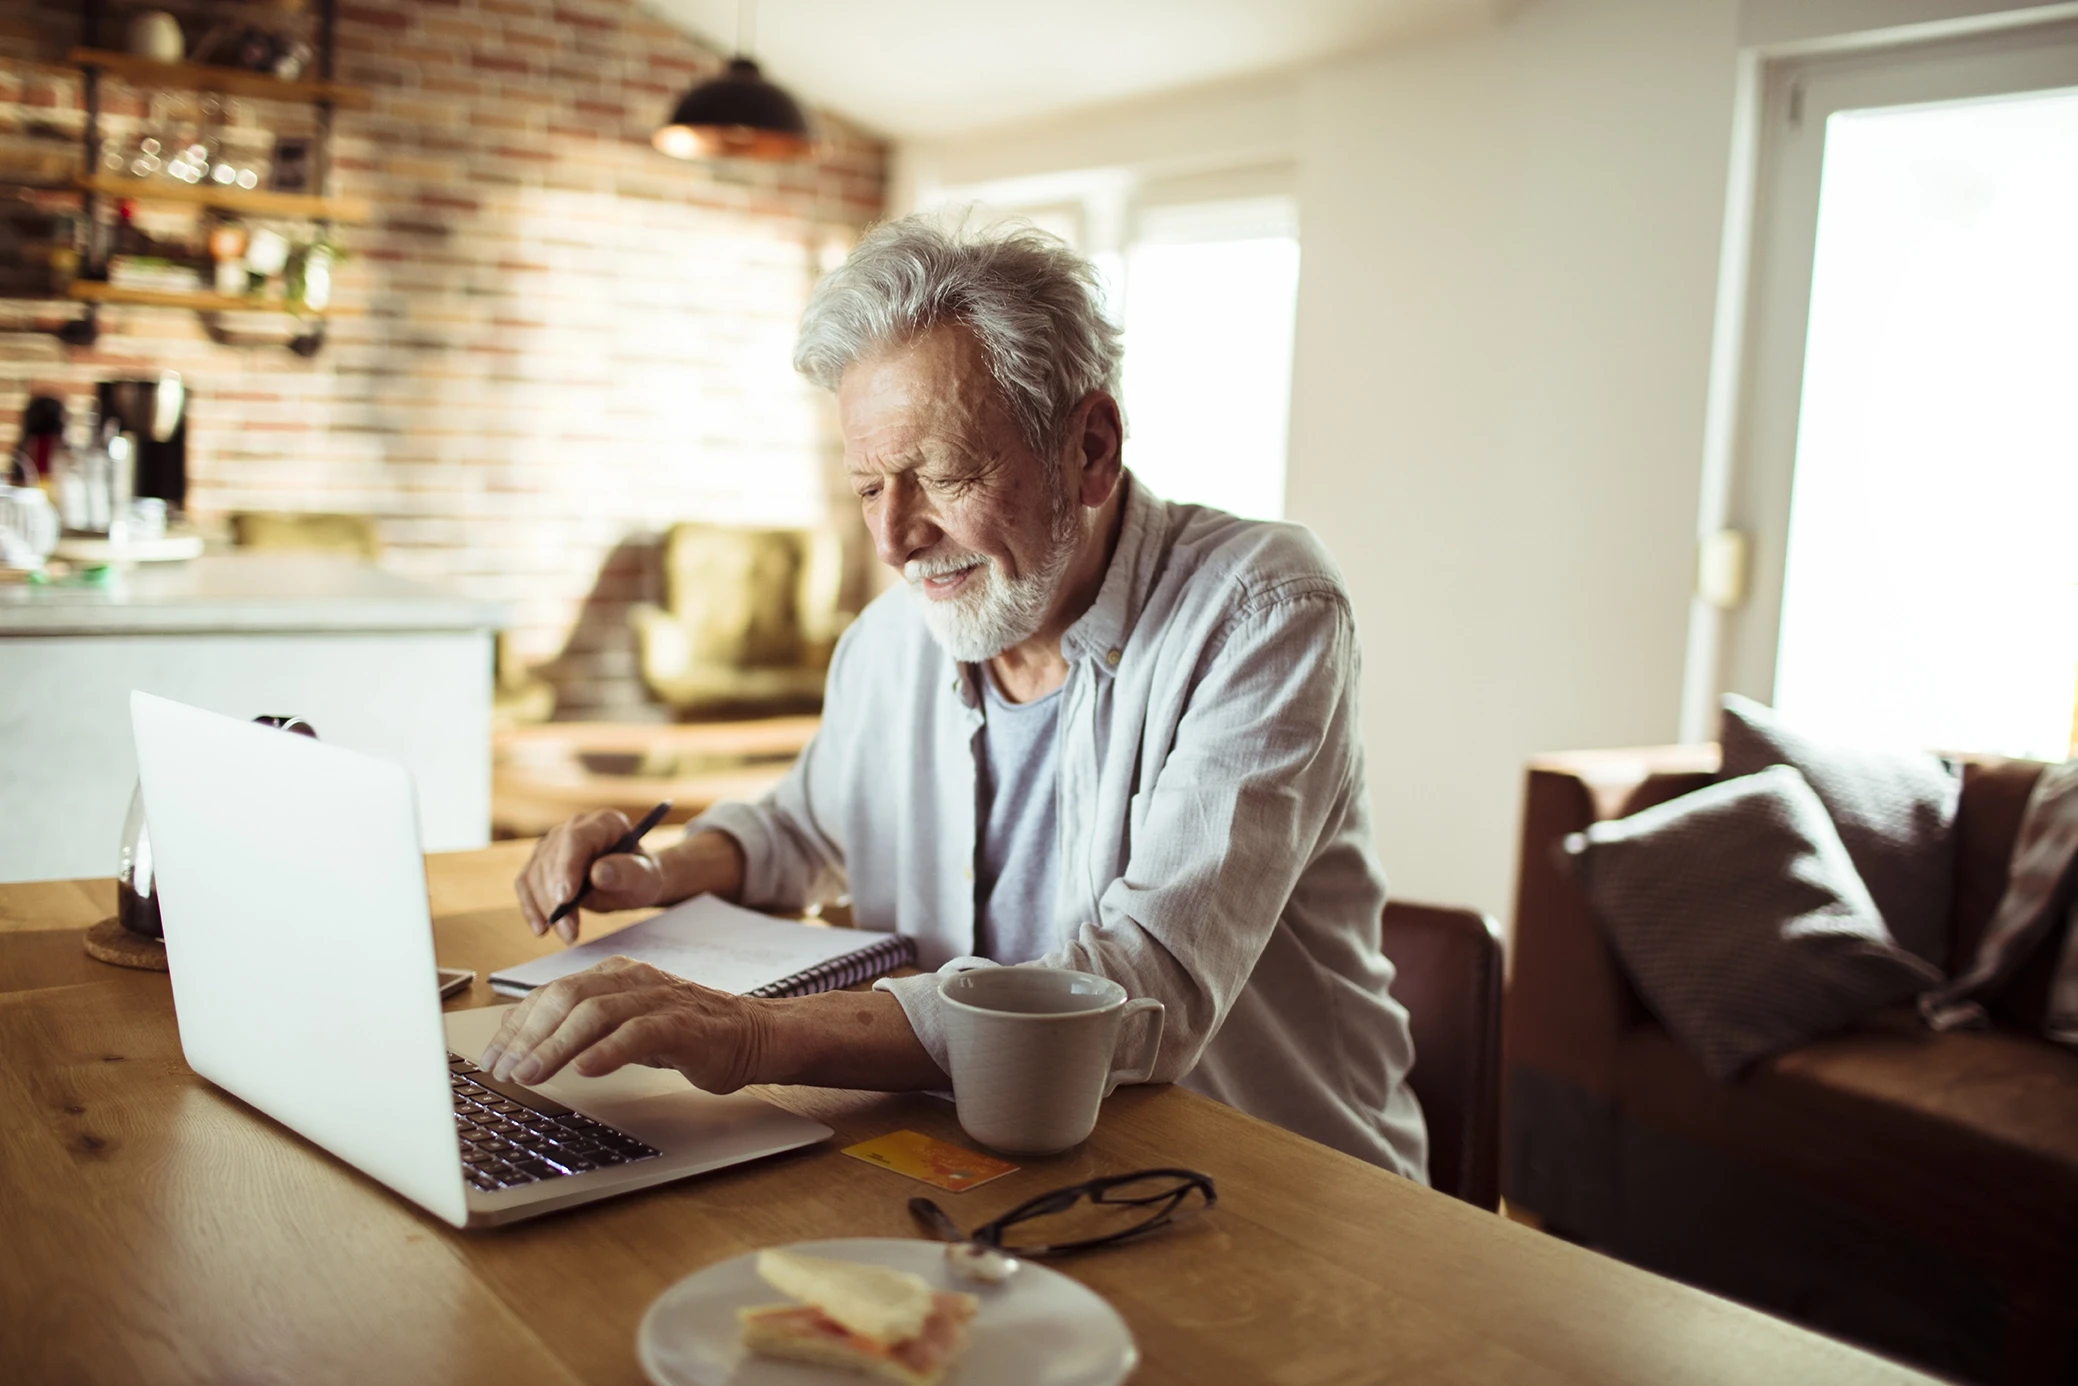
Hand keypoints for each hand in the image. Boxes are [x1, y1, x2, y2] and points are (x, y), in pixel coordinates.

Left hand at [477, 957, 768, 1092]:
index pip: (551, 993)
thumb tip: (528, 1044)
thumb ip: (586, 1026)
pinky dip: (608, 1051)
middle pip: (566, 998)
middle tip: (501, 1070)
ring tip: (530, 1075)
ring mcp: (658, 999)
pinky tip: (585, 1070)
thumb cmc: (687, 1033)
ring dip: (556, 1046)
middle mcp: (632, 980)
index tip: (491, 1057)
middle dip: (527, 1036)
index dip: (516, 1026)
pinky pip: (639, 1033)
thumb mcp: (627, 1024)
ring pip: (595, 1014)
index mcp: (614, 975)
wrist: (752, 1034)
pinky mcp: (683, 1025)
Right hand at [514, 808, 666, 943]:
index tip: (566, 898)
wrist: (629, 882)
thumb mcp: (645, 878)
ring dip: (546, 908)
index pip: (577, 839)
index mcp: (604, 822)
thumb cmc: (639, 877)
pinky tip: (542, 929)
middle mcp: (574, 827)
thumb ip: (627, 872)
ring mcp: (554, 843)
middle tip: (570, 932)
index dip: (568, 867)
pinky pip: (525, 883)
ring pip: (535, 874)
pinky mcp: (540, 862)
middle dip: (557, 899)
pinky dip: (530, 908)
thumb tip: (599, 873)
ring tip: (567, 934)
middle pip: (552, 859)